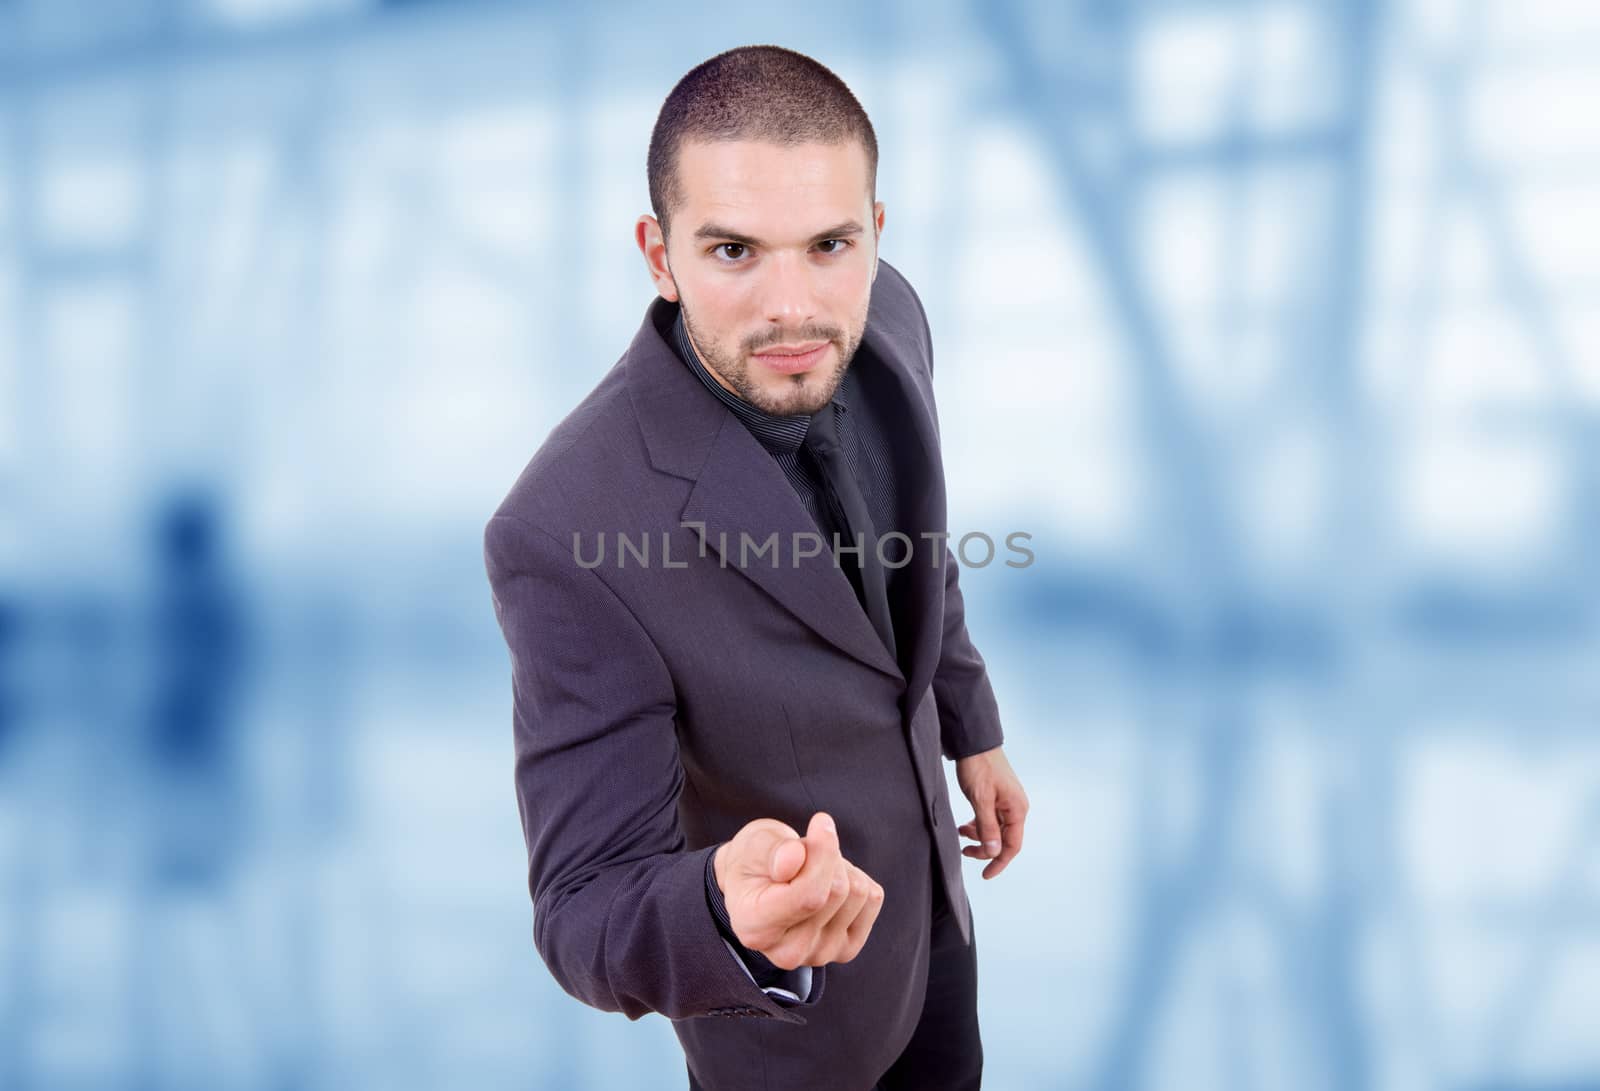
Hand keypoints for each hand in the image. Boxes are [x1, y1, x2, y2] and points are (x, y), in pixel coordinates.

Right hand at [712, 812, 884, 970]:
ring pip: (858, 892)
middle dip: (826, 855)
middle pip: (837, 891)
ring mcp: (819, 955)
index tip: (821, 821)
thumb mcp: (755, 842)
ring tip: (812, 868)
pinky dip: (856, 878)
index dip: (822, 852)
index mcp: (755, 928)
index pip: (809, 895)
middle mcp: (787, 952)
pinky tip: (828, 881)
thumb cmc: (754, 861)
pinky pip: (873, 899)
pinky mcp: (846, 949)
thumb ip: (773, 850)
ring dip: (840, 866)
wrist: (758, 883)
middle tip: (803, 853)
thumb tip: (795, 858)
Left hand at [955, 745, 1027, 879]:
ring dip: (979, 836)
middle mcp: (1015, 807)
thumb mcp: (981, 800)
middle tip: (965, 851)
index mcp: (1017, 809)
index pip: (1012, 846)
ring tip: (961, 834)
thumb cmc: (979, 767)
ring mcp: (1006, 802)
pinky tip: (964, 826)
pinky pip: (989, 819)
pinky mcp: (996, 797)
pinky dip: (977, 825)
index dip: (999, 862)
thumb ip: (988, 827)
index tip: (985, 875)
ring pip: (995, 830)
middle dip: (985, 848)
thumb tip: (995, 852)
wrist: (974, 743)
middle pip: (1003, 839)